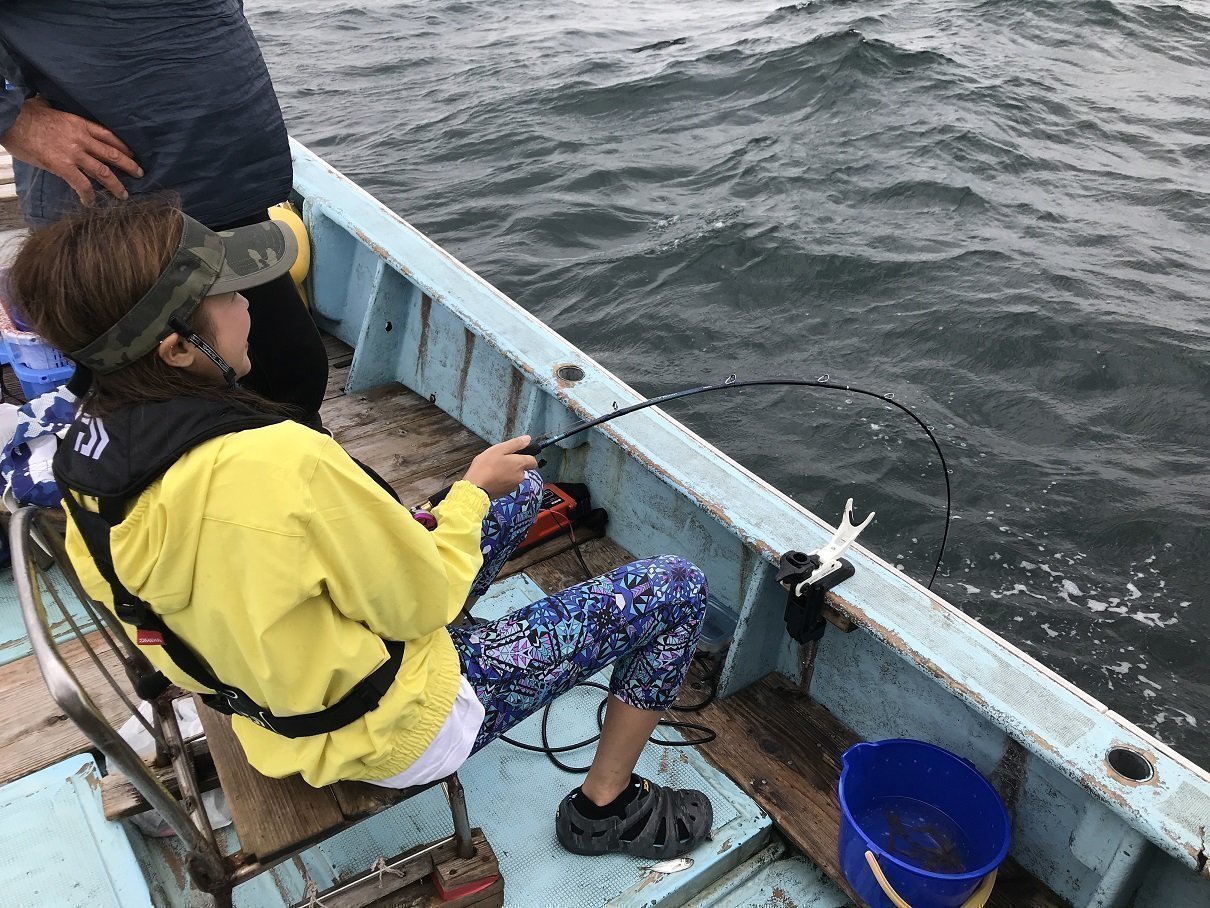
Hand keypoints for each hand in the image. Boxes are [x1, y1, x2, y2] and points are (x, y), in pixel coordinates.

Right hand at [1, 96, 142, 204]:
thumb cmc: (23, 113)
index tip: (133, 154)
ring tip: (124, 195)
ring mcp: (73, 153)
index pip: (108, 135)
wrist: (9, 119)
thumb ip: (58, 113)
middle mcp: (81, 138)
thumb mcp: (47, 107)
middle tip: (140, 174)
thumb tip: (52, 108)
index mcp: (79, 123)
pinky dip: (89, 195)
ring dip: (116, 185)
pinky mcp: (62, 166)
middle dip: (129, 165)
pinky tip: (91, 202)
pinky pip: (82, 184)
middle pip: (113, 154)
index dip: (123, 146)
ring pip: (103, 172)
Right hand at [462, 435, 537, 498]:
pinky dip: (503, 481)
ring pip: (514, 477)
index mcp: (520, 465)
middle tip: (499, 460)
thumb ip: (515, 444)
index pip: (533, 461)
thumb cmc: (486, 466)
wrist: (475, 487)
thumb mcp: (499, 449)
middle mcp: (520, 477)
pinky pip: (507, 484)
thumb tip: (528, 439)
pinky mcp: (506, 493)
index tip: (515, 454)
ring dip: (508, 473)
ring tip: (493, 469)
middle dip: (514, 465)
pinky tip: (492, 478)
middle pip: (522, 469)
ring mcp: (513, 486)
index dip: (526, 456)